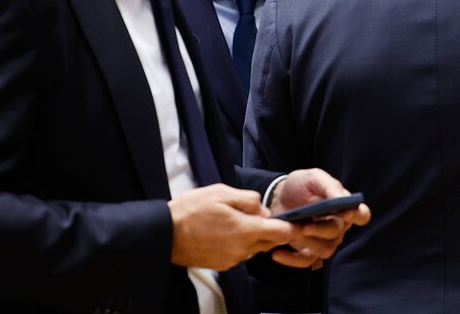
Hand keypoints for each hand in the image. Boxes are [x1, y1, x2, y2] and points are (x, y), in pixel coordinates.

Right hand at [168, 183, 293, 270]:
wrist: (164, 234)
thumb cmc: (191, 210)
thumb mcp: (222, 193)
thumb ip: (249, 200)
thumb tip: (264, 209)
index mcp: (246, 229)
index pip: (283, 232)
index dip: (291, 225)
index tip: (295, 220)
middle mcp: (243, 248)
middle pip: (270, 241)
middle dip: (269, 229)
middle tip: (254, 214)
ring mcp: (232, 259)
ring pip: (255, 248)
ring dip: (252, 236)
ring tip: (232, 221)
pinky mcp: (222, 265)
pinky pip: (240, 254)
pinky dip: (238, 244)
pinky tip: (223, 233)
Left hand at [269, 168, 370, 268]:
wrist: (278, 196)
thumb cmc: (301, 185)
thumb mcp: (314, 178)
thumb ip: (329, 186)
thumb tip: (342, 199)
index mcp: (344, 207)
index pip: (362, 215)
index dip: (356, 216)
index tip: (345, 213)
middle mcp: (338, 227)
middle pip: (338, 233)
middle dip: (322, 230)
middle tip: (305, 227)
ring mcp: (324, 241)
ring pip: (325, 250)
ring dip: (309, 244)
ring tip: (292, 234)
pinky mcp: (307, 251)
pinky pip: (305, 261)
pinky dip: (291, 260)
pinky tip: (277, 253)